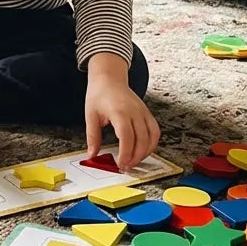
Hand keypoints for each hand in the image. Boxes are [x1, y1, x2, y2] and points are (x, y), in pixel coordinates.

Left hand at [85, 53, 160, 170]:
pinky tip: (143, 151)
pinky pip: (155, 131)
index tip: (120, 164)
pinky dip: (152, 143)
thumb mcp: (90, 115)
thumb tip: (92, 155)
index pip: (127, 137)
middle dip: (135, 157)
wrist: (109, 78)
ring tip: (134, 161)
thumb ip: (92, 137)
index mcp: (119, 112)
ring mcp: (143, 112)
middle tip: (126, 167)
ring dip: (145, 152)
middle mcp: (134, 112)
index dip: (126, 153)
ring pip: (151, 137)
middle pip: (141, 139)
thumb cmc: (99, 94)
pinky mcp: (147, 113)